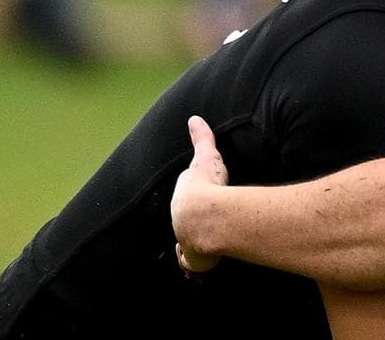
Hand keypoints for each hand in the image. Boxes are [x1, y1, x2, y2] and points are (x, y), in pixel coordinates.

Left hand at [171, 115, 228, 275]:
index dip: (189, 205)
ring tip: (201, 249)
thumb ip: (202, 139)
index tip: (195, 205)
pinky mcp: (197, 261)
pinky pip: (195, 265)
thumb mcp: (205, 158)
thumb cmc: (205, 186)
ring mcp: (187, 243)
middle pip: (182, 226)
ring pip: (186, 248)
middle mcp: (179, 224)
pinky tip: (205, 265)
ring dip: (191, 249)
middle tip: (200, 226)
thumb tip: (195, 118)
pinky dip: (198, 266)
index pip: (182, 204)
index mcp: (181, 202)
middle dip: (188, 227)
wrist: (206, 216)